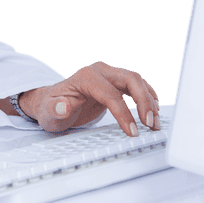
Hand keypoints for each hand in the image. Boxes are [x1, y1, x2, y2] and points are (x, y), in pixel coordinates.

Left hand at [19, 62, 159, 134]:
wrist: (53, 101)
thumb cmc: (51, 107)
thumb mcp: (48, 113)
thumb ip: (55, 109)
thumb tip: (62, 106)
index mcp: (85, 77)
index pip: (111, 93)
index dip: (124, 113)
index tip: (133, 131)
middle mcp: (99, 71)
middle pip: (130, 79)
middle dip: (144, 101)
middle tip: (150, 123)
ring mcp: (109, 75)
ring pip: (137, 81)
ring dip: (150, 100)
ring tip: (155, 122)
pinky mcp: (115, 82)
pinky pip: (137, 86)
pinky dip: (147, 97)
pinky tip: (153, 111)